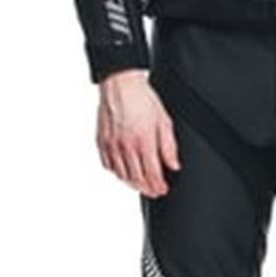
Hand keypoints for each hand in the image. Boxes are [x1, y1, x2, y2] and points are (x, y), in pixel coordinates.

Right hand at [97, 69, 180, 196]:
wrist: (120, 84)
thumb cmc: (142, 98)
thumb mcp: (163, 121)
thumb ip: (169, 146)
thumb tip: (174, 165)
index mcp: (143, 142)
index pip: (152, 175)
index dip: (158, 186)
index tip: (162, 190)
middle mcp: (126, 147)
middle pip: (136, 179)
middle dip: (147, 189)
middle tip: (154, 192)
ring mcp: (112, 145)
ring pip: (121, 175)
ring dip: (132, 184)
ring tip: (141, 185)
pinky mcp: (101, 141)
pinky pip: (108, 165)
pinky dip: (116, 172)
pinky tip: (123, 172)